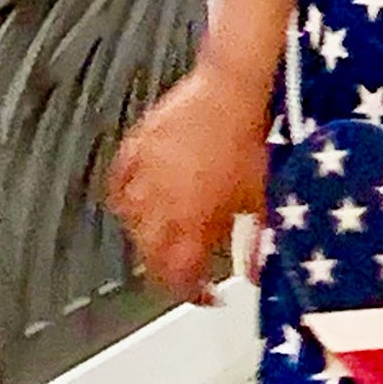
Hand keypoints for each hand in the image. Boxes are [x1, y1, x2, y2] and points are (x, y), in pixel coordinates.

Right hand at [106, 59, 271, 304]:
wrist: (234, 88)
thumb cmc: (252, 138)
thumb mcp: (264, 197)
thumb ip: (259, 240)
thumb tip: (257, 271)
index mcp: (190, 220)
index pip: (177, 275)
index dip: (191, 293)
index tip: (206, 295)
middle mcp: (158, 202)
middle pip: (148, 254)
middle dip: (167, 269)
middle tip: (187, 272)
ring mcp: (142, 174)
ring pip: (130, 222)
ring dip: (147, 236)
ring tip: (167, 239)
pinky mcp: (136, 146)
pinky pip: (118, 183)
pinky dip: (125, 198)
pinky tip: (135, 202)